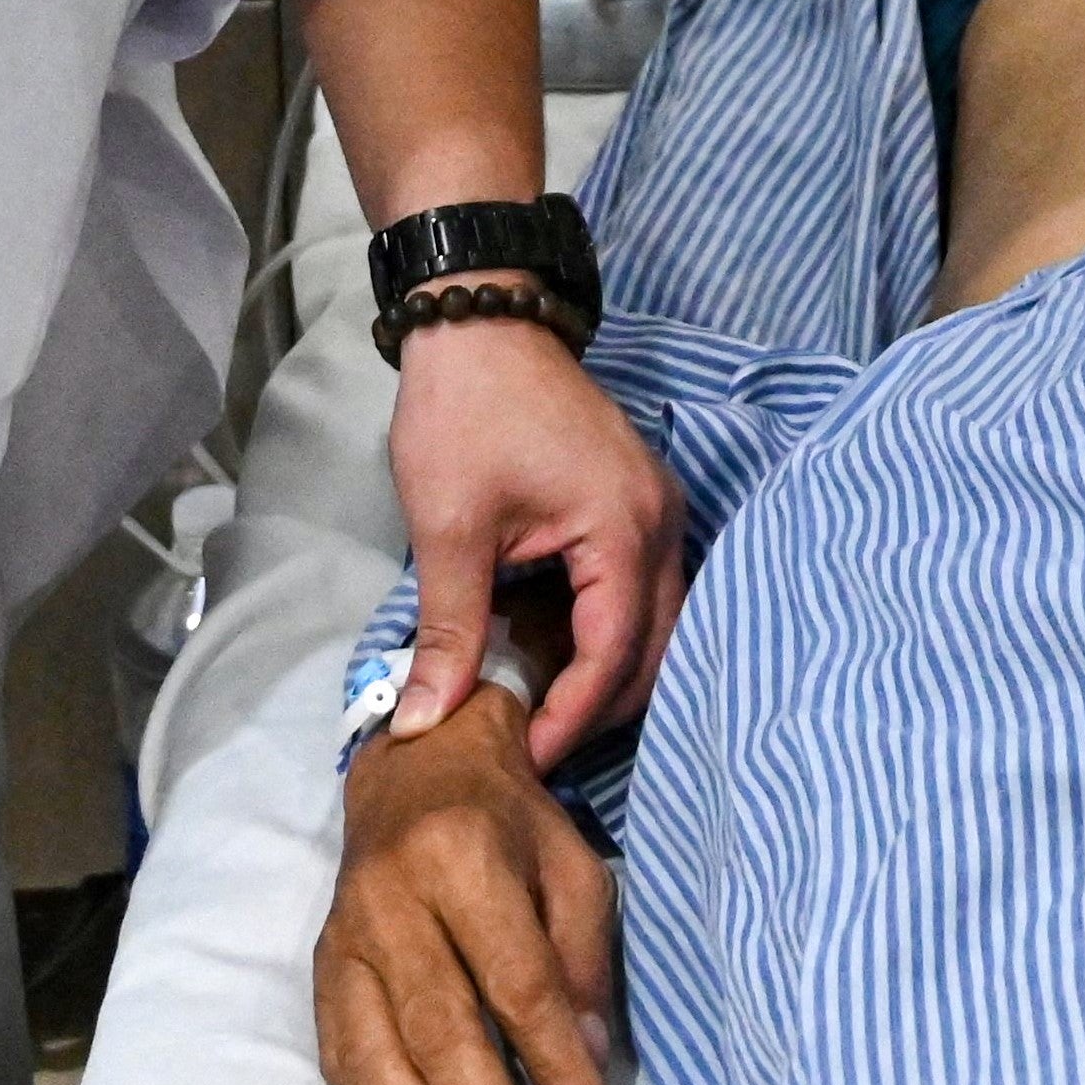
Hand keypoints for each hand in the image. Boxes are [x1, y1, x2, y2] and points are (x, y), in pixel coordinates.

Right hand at [317, 683, 622, 1084]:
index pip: (516, 979)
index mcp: (464, 854)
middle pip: (440, 1025)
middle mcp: (391, 897)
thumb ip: (582, 957)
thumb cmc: (510, 824)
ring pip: (375, 1050)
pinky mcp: (321, 969)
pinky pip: (343, 1053)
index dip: (555, 1062)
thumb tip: (587, 1059)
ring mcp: (344, 936)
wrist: (414, 770)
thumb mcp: (572, 864)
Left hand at [386, 320, 680, 768]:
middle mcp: (662, 523)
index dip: (571, 718)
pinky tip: (560, 655)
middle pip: (656, 649)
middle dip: (601, 709)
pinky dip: (610, 634)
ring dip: (609, 674)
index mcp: (624, 529)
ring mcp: (658, 510)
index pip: (612, 655)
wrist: (481, 323)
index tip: (527, 761)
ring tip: (548, 712)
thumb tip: (423, 723)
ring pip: (657, 623)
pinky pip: (643, 590)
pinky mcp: (640, 503)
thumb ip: (448, 631)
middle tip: (540, 750)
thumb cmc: (463, 416)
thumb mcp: (449, 528)